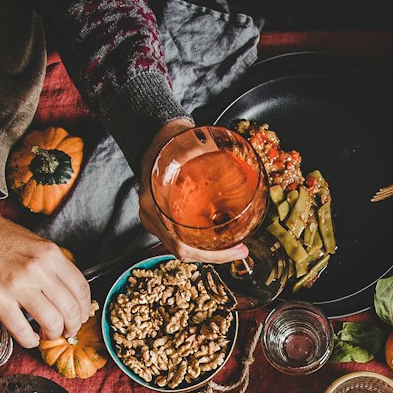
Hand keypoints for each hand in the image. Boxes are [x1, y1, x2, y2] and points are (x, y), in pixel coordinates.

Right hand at [0, 193, 89, 348]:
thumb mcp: (35, 243)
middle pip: (70, 310)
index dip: (84, 309)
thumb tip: (66, 293)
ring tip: (47, 334)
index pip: (81, 288)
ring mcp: (17, 285)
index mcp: (50, 254)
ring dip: (53, 335)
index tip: (81, 316)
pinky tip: (30, 338)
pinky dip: (30, 340)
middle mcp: (38, 269)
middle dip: (72, 326)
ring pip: (52, 323)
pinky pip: (22, 331)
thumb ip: (52, 265)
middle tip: (66, 330)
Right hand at [136, 118, 249, 264]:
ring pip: (181, 246)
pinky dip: (198, 240)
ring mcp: (154, 219)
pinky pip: (179, 236)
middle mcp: (152, 217)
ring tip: (233, 246)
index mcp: (154, 205)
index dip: (211, 256)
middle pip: (183, 251)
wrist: (152, 136)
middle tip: (240, 250)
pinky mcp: (160, 217)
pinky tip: (216, 235)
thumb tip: (235, 153)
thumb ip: (207, 151)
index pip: (181, 246)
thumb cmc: (169, 141)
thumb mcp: (189, 145)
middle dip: (213, 255)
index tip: (237, 251)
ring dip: (207, 249)